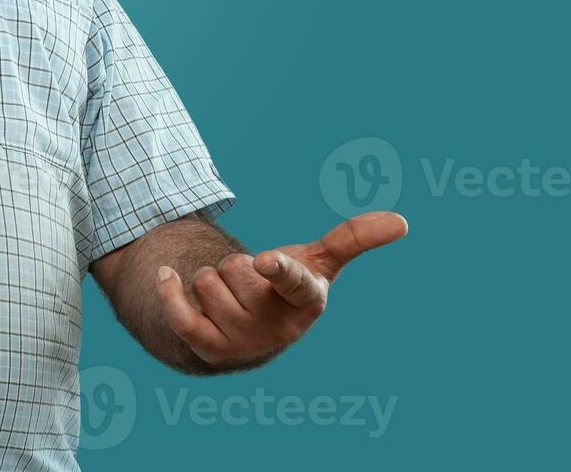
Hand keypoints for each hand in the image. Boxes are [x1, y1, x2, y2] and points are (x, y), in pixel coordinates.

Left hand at [155, 210, 407, 368]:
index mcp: (307, 302)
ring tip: (229, 293)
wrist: (252, 331)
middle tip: (250, 280)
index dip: (279, 269)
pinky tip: (167, 275)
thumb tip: (403, 221)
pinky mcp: (209, 350)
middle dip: (237, 263)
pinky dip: (169, 289)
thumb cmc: (289, 289)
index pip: (294, 283)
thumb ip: (353, 239)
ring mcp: (243, 342)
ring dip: (212, 277)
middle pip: (238, 268)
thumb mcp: (318, 262)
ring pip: (209, 282)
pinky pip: (180, 316)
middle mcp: (278, 328)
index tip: (266, 260)